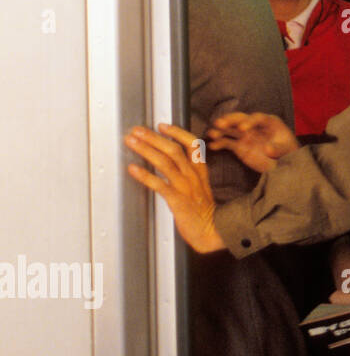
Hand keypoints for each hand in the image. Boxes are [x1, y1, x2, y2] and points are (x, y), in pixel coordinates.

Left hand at [124, 123, 224, 252]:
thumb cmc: (203, 210)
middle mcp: (193, 175)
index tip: (162, 125)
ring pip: (166, 163)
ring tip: (132, 142)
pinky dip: (145, 175)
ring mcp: (186, 187)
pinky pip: (160, 184)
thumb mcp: (200, 186)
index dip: (176, 132)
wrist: (212, 230)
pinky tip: (133, 169)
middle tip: (136, 130)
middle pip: (173, 150)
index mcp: (200, 170)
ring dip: (146, 150)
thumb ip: (189, 173)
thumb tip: (171, 161)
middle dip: (153, 137)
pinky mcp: (178, 200)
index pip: (191, 144)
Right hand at [207, 112, 299, 173]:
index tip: (242, 129)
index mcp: (269, 122)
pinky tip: (212, 146)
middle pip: (240, 119)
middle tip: (219, 123)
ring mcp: (245, 135)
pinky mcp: (239, 146)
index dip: (249, 122)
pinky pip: (228, 142)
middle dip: (230, 120)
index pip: (258, 118)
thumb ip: (278, 149)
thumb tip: (268, 149)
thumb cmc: (287, 152)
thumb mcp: (286, 150)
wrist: (283, 163)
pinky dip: (219, 143)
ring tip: (212, 133)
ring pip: (231, 129)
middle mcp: (255, 126)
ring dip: (221, 130)